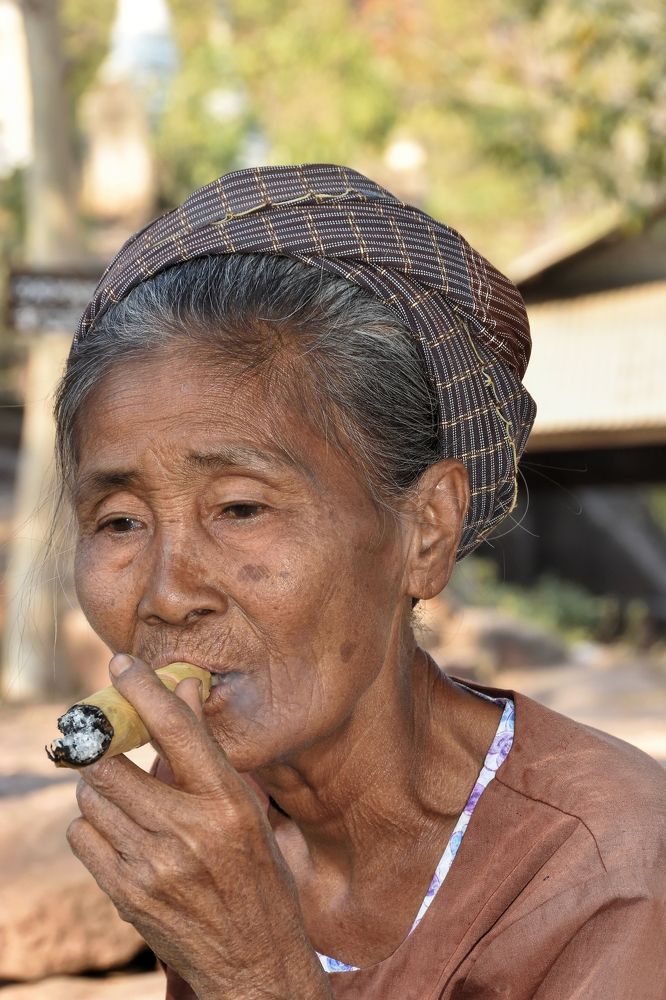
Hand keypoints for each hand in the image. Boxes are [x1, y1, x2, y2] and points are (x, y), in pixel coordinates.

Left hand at [67, 655, 331, 999]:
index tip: (121, 665)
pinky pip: (84, 837)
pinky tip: (118, 829)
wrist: (254, 959)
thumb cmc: (256, 874)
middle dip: (103, 746)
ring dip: (98, 786)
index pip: (178, 729)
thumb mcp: (245, 808)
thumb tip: (183, 690)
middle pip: (112, 764)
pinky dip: (93, 823)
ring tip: (121, 791)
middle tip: (106, 739)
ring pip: (92, 799)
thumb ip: (207, 752)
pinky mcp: (127, 895)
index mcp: (228, 803)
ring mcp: (153, 867)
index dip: (145, 690)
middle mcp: (189, 832)